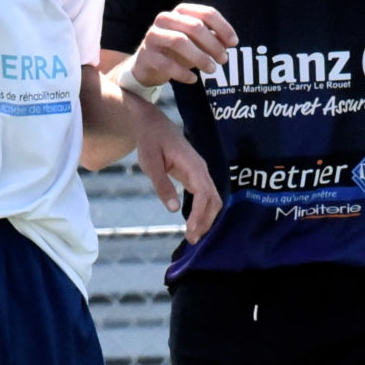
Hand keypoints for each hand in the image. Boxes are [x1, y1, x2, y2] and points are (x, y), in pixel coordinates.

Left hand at [127, 95, 223, 241]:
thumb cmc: (150, 142)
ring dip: (206, 218)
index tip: (190, 231)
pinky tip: (194, 223)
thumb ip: (162, 185)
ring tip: (192, 235)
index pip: (204, 194)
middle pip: (214, 199)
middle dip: (206, 221)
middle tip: (191, 239)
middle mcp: (202, 170)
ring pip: (213, 199)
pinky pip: (206, 196)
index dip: (200, 214)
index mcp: (193, 165)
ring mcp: (201, 173)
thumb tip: (174, 209)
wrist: (153, 124)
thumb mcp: (150, 163)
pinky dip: (203, 211)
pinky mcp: (197, 176)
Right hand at [130, 3, 237, 85]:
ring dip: (200, 57)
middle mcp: (165, 19)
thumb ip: (212, 38)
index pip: (206, 13)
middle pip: (195, 26)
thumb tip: (231, 42)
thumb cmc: (177, 51)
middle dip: (213, 44)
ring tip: (212, 69)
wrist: (148, 65)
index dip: (223, 27)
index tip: (234, 43)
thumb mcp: (196, 42)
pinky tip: (193, 79)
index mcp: (180, 12)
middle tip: (224, 60)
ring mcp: (153, 36)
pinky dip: (183, 73)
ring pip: (180, 41)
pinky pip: (167, 64)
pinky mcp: (146, 55)